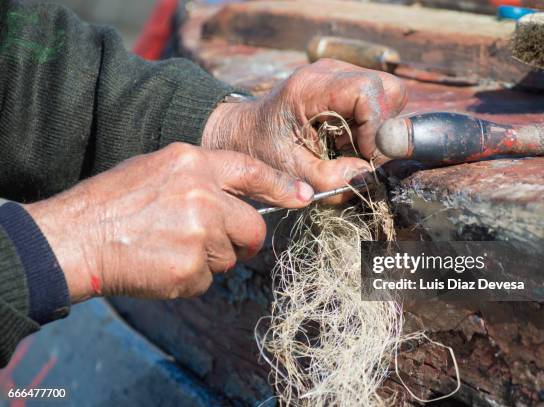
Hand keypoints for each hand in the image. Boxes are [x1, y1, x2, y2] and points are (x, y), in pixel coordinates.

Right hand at [25, 143, 313, 301]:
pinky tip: (163, 264)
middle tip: (217, 243)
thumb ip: (201, 178)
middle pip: (253, 227)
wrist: (77, 237)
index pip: (252, 171)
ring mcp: (199, 232)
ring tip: (171, 248)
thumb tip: (236, 198)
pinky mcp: (191, 268)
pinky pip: (208, 279)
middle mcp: (203, 195)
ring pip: (230, 256)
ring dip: (210, 259)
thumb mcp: (157, 168)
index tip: (304, 197)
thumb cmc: (114, 202)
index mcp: (193, 163)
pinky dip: (191, 278)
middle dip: (242, 240)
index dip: (282, 186)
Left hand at [202, 59, 408, 202]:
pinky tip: (344, 141)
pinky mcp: (344, 86)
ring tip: (346, 148)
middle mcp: (329, 73)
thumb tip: (366, 175)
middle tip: (359, 154)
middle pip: (387, 89)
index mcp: (310, 88)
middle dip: (382, 128)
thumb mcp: (289, 172)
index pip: (368, 91)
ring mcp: (339, 76)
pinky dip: (369, 127)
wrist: (242, 132)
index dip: (376, 128)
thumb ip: (328, 179)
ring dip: (376, 129)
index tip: (365, 157)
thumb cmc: (260, 150)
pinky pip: (376, 103)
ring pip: (387, 96)